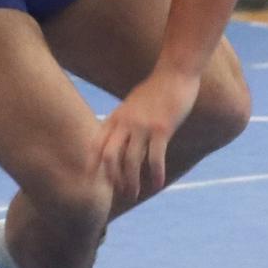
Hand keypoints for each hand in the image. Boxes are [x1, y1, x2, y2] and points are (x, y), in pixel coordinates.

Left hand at [95, 70, 199, 200]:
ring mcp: (143, 126)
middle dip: (112, 178)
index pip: (97, 144)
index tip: (92, 181)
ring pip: (131, 161)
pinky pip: (155, 157)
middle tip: (120, 192)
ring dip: (131, 182)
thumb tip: (119, 138)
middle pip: (110, 156)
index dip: (92, 164)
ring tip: (134, 194)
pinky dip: (155, 174)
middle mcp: (126, 122)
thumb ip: (123, 119)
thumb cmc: (155, 89)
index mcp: (117, 116)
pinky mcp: (162, 129)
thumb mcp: (132, 102)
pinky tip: (158, 184)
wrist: (175, 73)